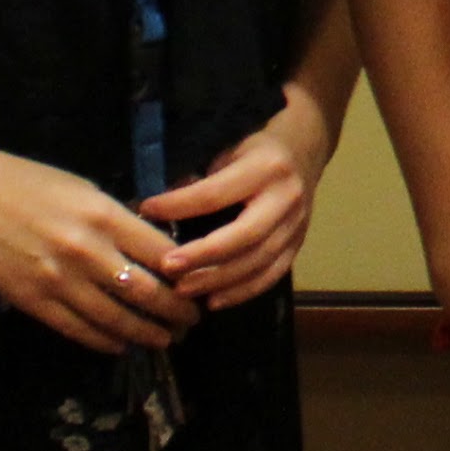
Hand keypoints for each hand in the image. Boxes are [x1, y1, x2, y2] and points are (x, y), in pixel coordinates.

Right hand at [0, 145, 201, 355]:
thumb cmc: (28, 182)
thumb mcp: (84, 189)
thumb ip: (116, 219)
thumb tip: (152, 245)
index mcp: (104, 216)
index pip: (162, 253)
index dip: (187, 276)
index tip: (199, 286)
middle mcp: (87, 251)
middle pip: (147, 292)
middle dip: (175, 312)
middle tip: (190, 323)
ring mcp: (59, 279)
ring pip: (116, 319)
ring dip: (146, 333)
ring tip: (164, 340)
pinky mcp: (33, 300)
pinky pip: (78, 329)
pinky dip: (105, 341)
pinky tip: (120, 344)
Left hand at [144, 83, 335, 313]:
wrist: (302, 152)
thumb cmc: (252, 150)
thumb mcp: (226, 149)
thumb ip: (198, 176)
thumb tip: (158, 207)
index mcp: (266, 167)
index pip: (216, 193)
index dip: (179, 205)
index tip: (147, 210)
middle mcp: (287, 198)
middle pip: (245, 235)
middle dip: (203, 254)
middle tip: (167, 266)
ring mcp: (297, 225)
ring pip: (259, 261)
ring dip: (218, 280)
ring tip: (182, 289)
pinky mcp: (298, 245)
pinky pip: (271, 275)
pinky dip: (242, 292)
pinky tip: (213, 301)